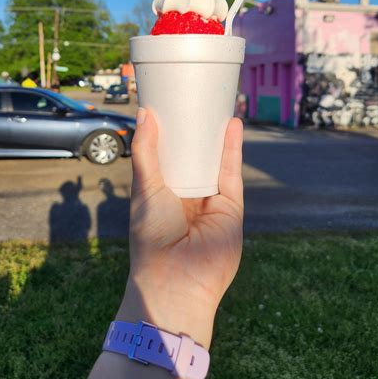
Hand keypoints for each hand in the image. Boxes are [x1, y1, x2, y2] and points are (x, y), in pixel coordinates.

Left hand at [117, 108, 243, 349]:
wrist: (176, 279)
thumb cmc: (151, 235)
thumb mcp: (145, 187)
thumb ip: (145, 151)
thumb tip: (145, 114)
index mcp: (162, 191)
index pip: (167, 155)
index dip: (168, 132)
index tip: (169, 105)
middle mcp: (186, 194)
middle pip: (194, 155)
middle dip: (194, 130)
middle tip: (193, 99)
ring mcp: (209, 200)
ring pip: (215, 160)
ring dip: (216, 134)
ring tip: (214, 103)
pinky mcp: (230, 206)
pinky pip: (232, 171)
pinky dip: (233, 147)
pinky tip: (232, 122)